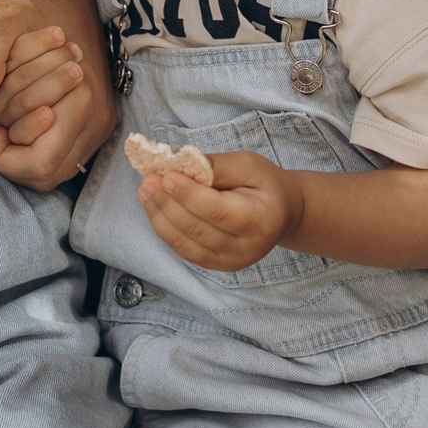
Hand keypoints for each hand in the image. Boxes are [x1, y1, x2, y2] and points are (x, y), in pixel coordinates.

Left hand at [0, 0, 116, 191]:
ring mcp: (97, 127)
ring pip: (50, 171)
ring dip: (20, 147)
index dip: (1, 146)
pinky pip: (57, 159)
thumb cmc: (33, 8)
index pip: (36, 163)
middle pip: (43, 172)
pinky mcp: (92, 127)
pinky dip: (32, 143)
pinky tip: (19, 115)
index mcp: (84, 96)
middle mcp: (97, 120)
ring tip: (6, 115)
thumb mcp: (2, 15)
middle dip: (9, 146)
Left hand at [138, 150, 303, 272]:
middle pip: (198, 229)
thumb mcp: (250, 165)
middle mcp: (246, 248)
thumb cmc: (265, 185)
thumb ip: (217, 165)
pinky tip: (155, 208)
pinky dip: (166, 230)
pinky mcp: (216, 266)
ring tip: (145, 191)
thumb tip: (181, 161)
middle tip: (148, 180)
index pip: (218, 211)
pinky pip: (184, 251)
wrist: (282, 213)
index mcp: (260, 220)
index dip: (189, 195)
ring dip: (160, 217)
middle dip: (168, 203)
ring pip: (186, 244)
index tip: (166, 175)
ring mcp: (230, 262)